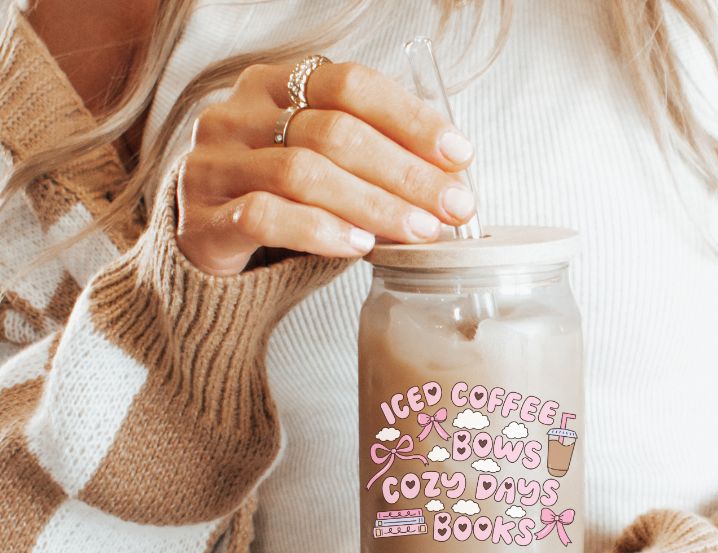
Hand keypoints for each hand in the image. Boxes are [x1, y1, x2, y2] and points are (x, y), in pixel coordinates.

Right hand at [175, 61, 475, 274]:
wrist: (205, 246)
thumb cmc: (280, 202)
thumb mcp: (324, 166)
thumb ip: (373, 160)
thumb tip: (451, 177)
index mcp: (274, 86)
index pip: (350, 85)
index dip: (410, 118)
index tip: (460, 154)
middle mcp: (239, 114)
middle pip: (334, 132)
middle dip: (405, 172)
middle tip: (453, 205)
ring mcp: (215, 163)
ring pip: (304, 174)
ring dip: (373, 204)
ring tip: (418, 230)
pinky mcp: (202, 219)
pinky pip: (265, 216)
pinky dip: (320, 230)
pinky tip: (359, 245)